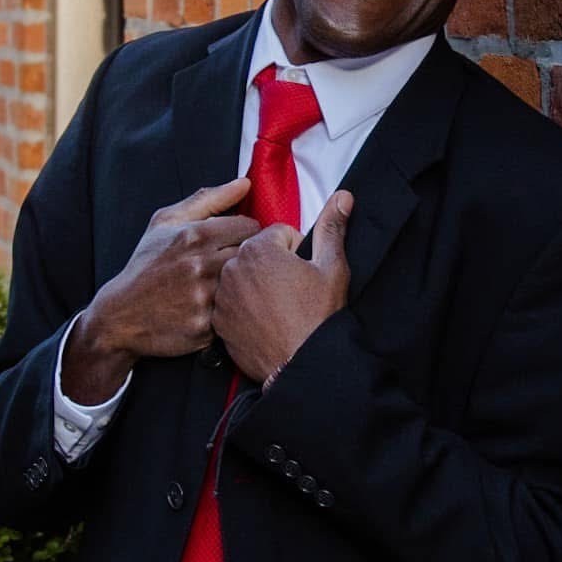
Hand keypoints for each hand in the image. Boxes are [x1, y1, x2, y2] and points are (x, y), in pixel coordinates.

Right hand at [62, 178, 259, 401]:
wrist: (121, 315)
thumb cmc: (147, 265)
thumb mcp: (166, 223)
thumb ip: (209, 200)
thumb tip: (245, 183)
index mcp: (194, 235)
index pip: (250, 227)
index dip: (246, 234)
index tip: (234, 244)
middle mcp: (200, 265)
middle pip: (253, 256)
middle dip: (247, 259)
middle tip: (232, 267)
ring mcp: (203, 298)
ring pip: (246, 285)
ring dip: (240, 286)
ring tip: (225, 287)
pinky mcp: (204, 327)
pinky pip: (234, 314)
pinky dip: (229, 313)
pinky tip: (215, 310)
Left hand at [212, 191, 353, 384]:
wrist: (300, 365)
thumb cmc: (317, 318)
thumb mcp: (332, 268)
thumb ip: (332, 228)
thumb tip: (343, 196)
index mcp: (259, 248)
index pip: (279, 234)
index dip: (296, 252)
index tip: (303, 274)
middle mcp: (232, 267)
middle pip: (256, 253)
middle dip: (273, 266)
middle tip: (291, 293)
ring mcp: (222, 295)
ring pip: (241, 276)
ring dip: (256, 285)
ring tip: (277, 307)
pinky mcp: (217, 320)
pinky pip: (230, 302)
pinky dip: (243, 307)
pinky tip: (262, 321)